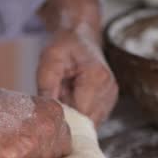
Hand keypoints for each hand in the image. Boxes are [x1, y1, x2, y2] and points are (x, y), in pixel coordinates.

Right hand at [0, 85, 71, 157]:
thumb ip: (40, 125)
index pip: (63, 142)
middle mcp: (49, 127)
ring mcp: (36, 142)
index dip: (51, 150)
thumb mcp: (25, 108)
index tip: (38, 154)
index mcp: (54, 112)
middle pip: (58, 156)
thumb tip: (46, 150)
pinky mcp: (18, 154)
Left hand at [37, 0, 118, 125]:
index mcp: (96, 76)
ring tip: (68, 93)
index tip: (53, 105)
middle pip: (86, 120)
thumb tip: (47, 111)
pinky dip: (81, 112)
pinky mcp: (109, 102)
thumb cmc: (65, 46)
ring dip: (75, 114)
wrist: (80, 36)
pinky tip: (74, 96)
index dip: (64, 115)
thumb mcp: (49, 59)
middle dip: (70, 115)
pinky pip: (92, 117)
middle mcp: (109, 88)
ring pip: (90, 121)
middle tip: (59, 96)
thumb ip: (47, 85)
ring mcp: (111, 96)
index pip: (80, 113)